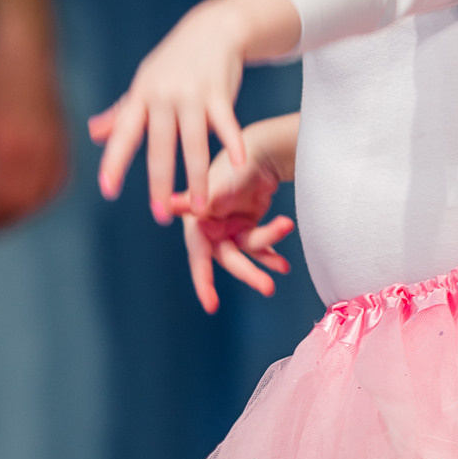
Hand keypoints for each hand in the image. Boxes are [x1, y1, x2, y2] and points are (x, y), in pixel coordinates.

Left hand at [0, 20, 68, 232]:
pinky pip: (62, 176)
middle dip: (5, 220)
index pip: (2, 199)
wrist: (26, 51)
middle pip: (25, 202)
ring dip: (27, 211)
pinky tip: (35, 197)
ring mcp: (56, 143)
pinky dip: (49, 193)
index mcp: (11, 146)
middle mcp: (38, 149)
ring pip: (46, 193)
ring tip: (8, 216)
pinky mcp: (65, 137)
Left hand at [94, 0, 248, 222]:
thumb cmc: (175, 61)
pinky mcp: (219, 92)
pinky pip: (227, 123)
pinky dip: (233, 143)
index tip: (108, 190)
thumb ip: (123, 110)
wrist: (212, 28)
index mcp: (142, 96)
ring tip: (200, 205)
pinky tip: (237, 164)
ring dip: (197, 177)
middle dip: (160, 182)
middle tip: (160, 215)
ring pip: (194, 142)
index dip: (115, 161)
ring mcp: (193, 94)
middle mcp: (164, 96)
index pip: (125, 134)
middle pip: (161, 146)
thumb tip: (94, 133)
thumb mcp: (145, 81)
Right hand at [175, 139, 293, 312]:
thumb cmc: (236, 166)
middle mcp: (211, 227)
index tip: (211, 305)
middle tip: (267, 288)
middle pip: (228, 258)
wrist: (261, 153)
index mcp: (198, 219)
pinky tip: (282, 265)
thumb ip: (200, 199)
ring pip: (248, 250)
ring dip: (266, 256)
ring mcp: (230, 228)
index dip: (203, 279)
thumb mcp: (219, 184)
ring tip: (284, 266)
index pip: (198, 254)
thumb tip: (174, 205)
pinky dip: (271, 255)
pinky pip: (260, 246)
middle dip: (248, 272)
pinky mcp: (246, 225)